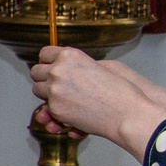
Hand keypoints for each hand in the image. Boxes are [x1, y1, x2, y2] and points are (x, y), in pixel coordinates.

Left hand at [29, 47, 165, 160]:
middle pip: (36, 71)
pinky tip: (69, 111)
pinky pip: (46, 108)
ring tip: (63, 98)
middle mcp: (58, 70)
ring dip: (47, 94)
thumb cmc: (121, 91)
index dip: (49, 61)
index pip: (45, 53)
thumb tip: (62, 70)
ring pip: (37, 90)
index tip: (52, 66)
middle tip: (55, 84)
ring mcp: (54, 90)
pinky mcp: (56, 108)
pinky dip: (54, 111)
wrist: (128, 112)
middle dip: (44, 78)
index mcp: (70, 56)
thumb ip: (78, 66)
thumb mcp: (100, 66)